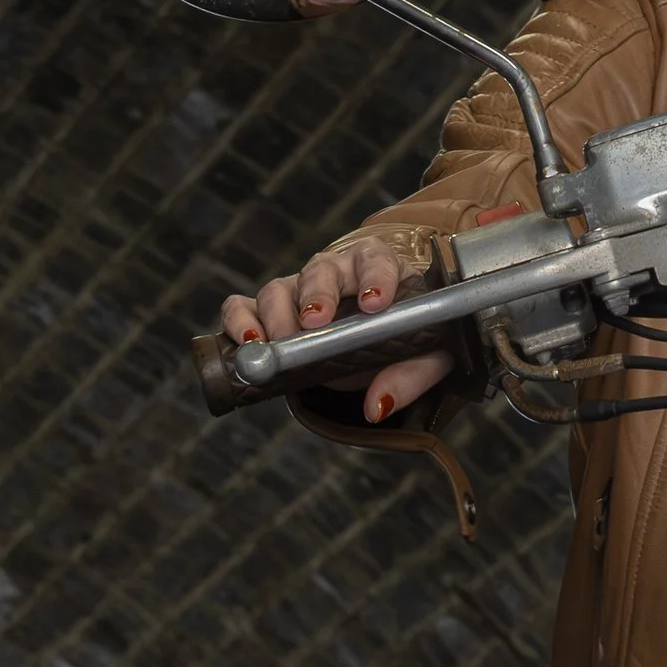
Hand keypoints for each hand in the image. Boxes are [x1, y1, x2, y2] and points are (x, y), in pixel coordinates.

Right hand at [218, 237, 450, 424]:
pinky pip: (242, 306)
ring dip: (276, 316)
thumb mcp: (427, 359)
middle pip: (319, 271)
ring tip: (280, 344)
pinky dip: (238, 321)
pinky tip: (247, 342)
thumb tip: (377, 405)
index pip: (376, 260)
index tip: (375, 303)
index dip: (375, 278)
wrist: (383, 350)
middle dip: (316, 295)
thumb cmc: (409, 342)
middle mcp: (335, 273)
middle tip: (315, 322)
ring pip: (278, 290)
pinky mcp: (269, 312)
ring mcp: (297, 291)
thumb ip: (410, 377)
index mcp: (379, 269)